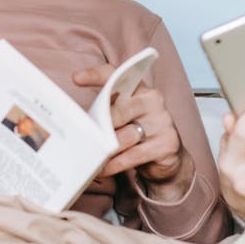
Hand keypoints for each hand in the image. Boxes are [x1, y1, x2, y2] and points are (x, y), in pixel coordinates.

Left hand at [73, 65, 192, 200]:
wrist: (167, 155)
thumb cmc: (137, 133)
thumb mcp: (121, 119)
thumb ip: (106, 115)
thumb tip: (79, 124)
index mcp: (138, 89)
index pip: (117, 75)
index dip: (96, 75)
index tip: (76, 78)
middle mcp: (152, 101)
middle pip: (120, 110)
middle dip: (102, 127)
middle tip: (88, 139)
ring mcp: (161, 121)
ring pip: (126, 135)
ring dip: (107, 149)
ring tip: (93, 158)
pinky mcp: (166, 143)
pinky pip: (134, 154)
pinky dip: (116, 163)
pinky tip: (105, 168)